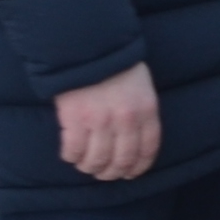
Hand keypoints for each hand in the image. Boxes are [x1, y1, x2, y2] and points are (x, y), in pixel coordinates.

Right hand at [55, 61, 161, 181]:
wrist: (88, 45)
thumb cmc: (115, 64)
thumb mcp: (141, 86)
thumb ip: (141, 112)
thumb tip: (134, 142)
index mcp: (146, 109)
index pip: (148, 149)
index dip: (138, 167)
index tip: (129, 174)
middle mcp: (126, 119)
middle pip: (122, 160)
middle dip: (112, 172)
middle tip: (103, 173)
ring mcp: (100, 120)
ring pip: (97, 160)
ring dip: (90, 167)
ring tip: (85, 165)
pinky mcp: (75, 119)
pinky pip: (74, 151)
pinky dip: (72, 157)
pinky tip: (71, 154)